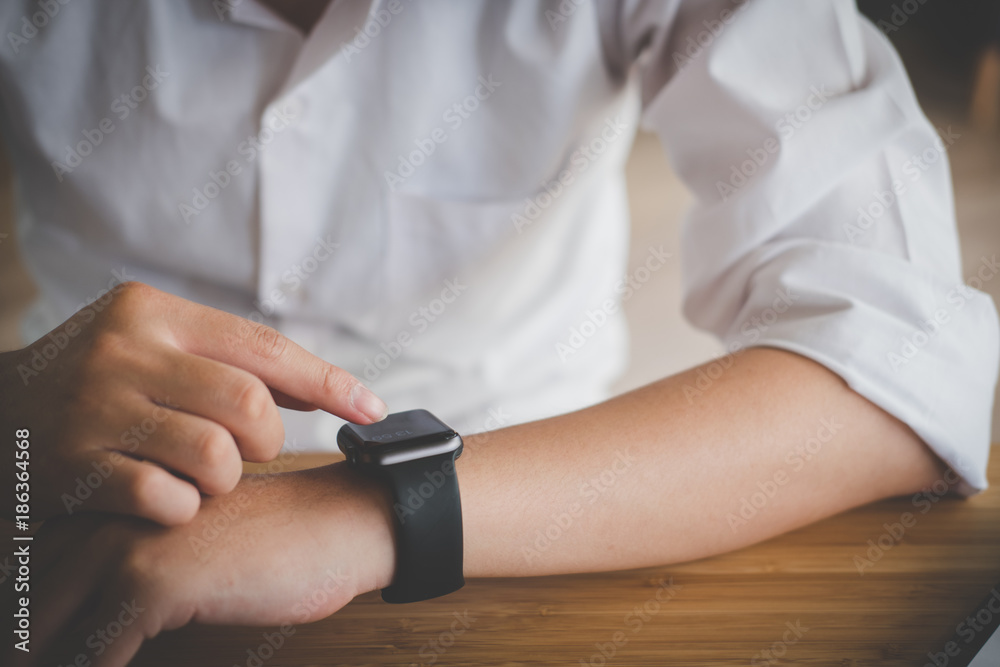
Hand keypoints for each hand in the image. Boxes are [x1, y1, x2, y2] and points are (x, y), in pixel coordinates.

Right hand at [0, 281, 387, 524]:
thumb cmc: (98, 385)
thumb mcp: (152, 348)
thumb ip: (229, 363)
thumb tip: (324, 387)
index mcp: (152, 311)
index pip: (265, 347)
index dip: (329, 382)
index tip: (375, 410)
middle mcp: (123, 350)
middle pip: (250, 405)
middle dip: (266, 440)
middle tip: (245, 450)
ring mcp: (94, 408)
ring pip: (217, 457)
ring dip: (224, 479)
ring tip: (199, 475)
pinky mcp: (73, 468)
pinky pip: (169, 500)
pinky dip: (182, 508)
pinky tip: (163, 499)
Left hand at [7, 463, 394, 666]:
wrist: (340, 526)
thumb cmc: (276, 542)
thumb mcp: (186, 549)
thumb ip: (131, 567)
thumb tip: (74, 626)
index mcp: (111, 496)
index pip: (33, 569)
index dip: (35, 617)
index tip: (42, 644)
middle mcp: (106, 511)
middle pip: (29, 599)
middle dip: (35, 643)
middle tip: (50, 660)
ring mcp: (125, 542)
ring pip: (46, 631)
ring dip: (54, 658)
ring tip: (69, 665)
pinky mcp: (152, 580)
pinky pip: (93, 654)